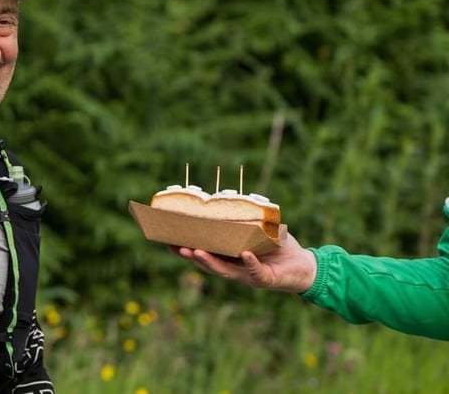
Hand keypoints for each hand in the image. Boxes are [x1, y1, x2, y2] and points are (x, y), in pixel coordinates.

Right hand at [170, 226, 317, 292]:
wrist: (306, 266)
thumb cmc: (280, 247)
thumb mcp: (258, 230)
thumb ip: (244, 218)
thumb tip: (229, 197)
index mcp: (230, 258)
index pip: (205, 254)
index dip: (187, 250)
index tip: (169, 242)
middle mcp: (236, 269)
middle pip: (209, 264)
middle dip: (191, 256)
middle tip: (175, 247)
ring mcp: (249, 276)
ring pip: (225, 271)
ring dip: (210, 262)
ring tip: (196, 252)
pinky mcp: (265, 279)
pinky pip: (255, 270)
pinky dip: (249, 262)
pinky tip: (244, 254)